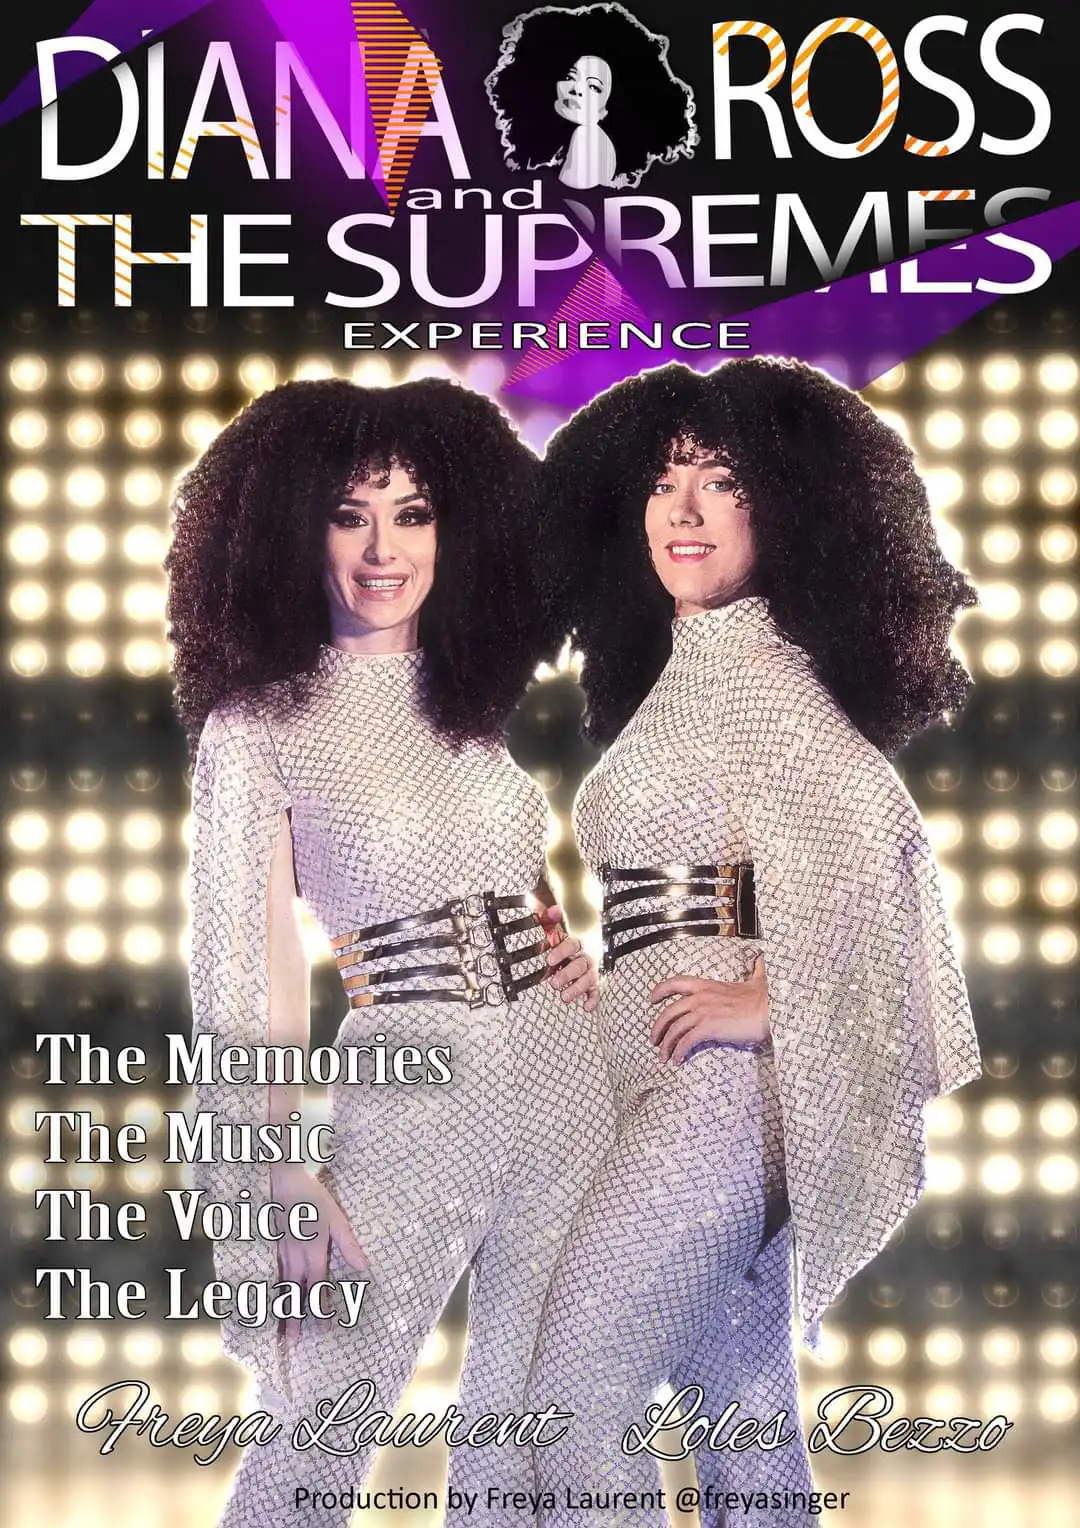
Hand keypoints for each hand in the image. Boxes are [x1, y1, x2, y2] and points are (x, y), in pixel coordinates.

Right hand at [270, 1160, 368, 1344]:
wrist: (281, 1181)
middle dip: (296, 1318)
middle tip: (295, 1343)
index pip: (317, 1286)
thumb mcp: (336, 1217)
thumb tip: (364, 1267)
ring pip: (281, 1288)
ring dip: (282, 1311)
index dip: (321, 1308)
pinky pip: (271, 1277)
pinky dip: (271, 1294)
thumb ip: (348, 1244)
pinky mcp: (270, 1248)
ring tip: (281, 1332)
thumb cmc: (312, 1197)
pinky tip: (270, 1303)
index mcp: (312, 1251)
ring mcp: (279, 1254)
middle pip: (296, 1293)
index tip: (324, 1330)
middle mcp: (294, 1257)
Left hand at [537, 902, 598, 1011]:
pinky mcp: (592, 984)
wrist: (570, 951)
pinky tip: (587, 1006)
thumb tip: (552, 908)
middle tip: (554, 982)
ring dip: (577, 988)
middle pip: (580, 965)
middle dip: (567, 974)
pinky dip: (593, 999)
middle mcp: (584, 956)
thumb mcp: (551, 928)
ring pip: (587, 979)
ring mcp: (589, 970)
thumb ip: (548, 917)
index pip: (572, 945)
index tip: (549, 959)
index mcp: (575, 942)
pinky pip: (595, 991)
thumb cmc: (559, 942)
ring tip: (564, 997)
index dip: (561, 952)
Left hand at [649, 955, 768, 1063]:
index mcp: (707, 985)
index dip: (661, 990)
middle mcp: (700, 997)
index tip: (652, 998)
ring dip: (666, 1044)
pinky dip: (679, 1051)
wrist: (769, 1009)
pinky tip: (677, 1060)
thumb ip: (753, 969)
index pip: (677, 982)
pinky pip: (686, 1041)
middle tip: (654, 1039)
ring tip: (662, 1056)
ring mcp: (703, 1012)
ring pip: (675, 1029)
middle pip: (669, 1011)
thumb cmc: (763, 997)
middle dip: (658, 1027)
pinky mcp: (708, 1028)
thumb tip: (760, 959)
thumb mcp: (753, 978)